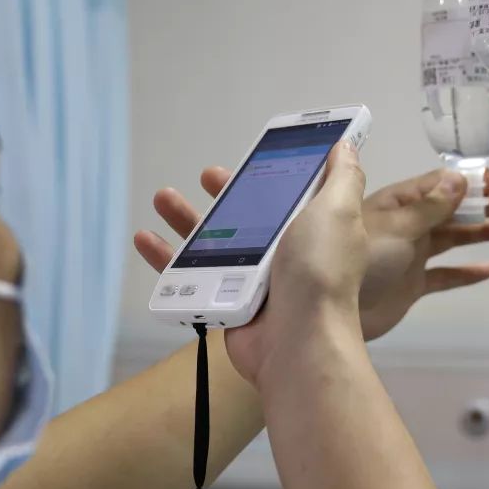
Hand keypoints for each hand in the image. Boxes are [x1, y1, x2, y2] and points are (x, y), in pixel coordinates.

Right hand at [133, 157, 488, 341]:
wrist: (297, 342)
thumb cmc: (319, 270)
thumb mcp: (339, 211)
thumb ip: (342, 177)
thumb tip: (344, 146)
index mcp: (310, 229)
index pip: (288, 195)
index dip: (271, 174)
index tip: (252, 156)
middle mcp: (282, 254)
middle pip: (246, 215)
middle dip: (222, 192)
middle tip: (205, 174)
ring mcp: (251, 280)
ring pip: (211, 242)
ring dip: (183, 219)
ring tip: (161, 198)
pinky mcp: (224, 302)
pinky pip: (189, 276)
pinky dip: (165, 259)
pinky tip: (144, 239)